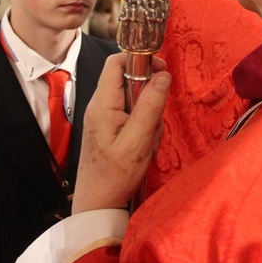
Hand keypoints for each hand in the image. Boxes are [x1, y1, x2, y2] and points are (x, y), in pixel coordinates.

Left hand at [72, 53, 169, 214]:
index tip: (161, 70)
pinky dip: (144, 127)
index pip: (116, 62)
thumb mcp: (138, 140)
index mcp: (103, 104)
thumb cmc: (115, 175)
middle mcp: (101, 105)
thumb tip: (163, 76)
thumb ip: (151, 106)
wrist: (97, 203)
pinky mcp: (110, 127)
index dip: (140, 59)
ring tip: (148, 140)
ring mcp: (105, 116)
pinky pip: (133, 115)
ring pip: (136, 99)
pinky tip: (144, 146)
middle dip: (150, 96)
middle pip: (130, 81)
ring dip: (149, 116)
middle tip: (155, 121)